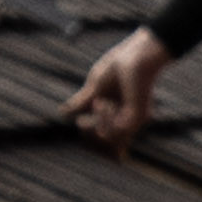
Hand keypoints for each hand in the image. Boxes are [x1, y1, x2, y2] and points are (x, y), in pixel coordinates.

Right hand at [63, 29, 171, 155]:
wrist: (137, 54)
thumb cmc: (120, 64)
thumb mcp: (95, 85)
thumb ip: (83, 102)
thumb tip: (63, 112)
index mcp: (117, 115)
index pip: (104, 140)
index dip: (89, 138)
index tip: (81, 121)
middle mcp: (126, 121)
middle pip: (105, 146)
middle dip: (88, 135)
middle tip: (82, 121)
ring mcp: (133, 120)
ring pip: (108, 140)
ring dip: (97, 123)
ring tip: (100, 103)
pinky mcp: (137, 117)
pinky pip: (114, 132)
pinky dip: (103, 119)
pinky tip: (104, 103)